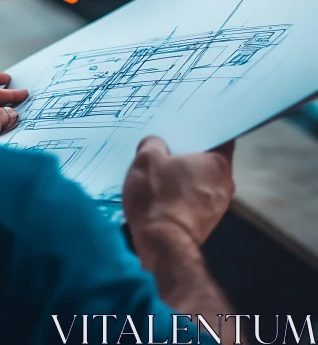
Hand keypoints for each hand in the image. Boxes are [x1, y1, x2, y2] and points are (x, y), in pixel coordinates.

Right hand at [122, 136, 234, 257]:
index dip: (204, 128)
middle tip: (168, 145)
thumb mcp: (146, 159)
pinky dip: (181, 193)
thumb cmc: (158, 196)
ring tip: (160, 169)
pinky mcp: (206, 223)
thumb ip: (154, 143)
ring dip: (184, 176)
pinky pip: (194, 199)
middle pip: (209, 160)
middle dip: (190, 154)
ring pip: (201, 181)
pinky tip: (162, 192)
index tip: (187, 124)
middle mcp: (226, 183)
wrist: (162, 248)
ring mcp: (218, 207)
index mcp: (219, 162)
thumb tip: (157, 145)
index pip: (220, 136)